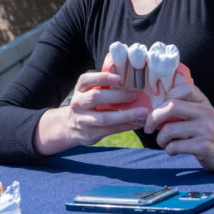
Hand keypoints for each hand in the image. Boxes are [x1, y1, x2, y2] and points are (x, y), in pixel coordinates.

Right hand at [34, 72, 148, 155]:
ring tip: (142, 112)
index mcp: (79, 90)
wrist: (70, 127)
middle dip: (117, 96)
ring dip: (126, 114)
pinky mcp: (90, 134)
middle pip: (96, 97)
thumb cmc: (87, 105)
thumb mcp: (88, 93)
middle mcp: (78, 104)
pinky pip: (111, 130)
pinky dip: (126, 126)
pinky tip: (137, 123)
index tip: (118, 78)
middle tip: (134, 95)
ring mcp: (83, 120)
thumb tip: (131, 83)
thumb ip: (102, 87)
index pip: (86, 80)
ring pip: (105, 117)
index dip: (102, 78)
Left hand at [144, 83, 213, 171]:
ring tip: (163, 142)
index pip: (183, 89)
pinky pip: (175, 146)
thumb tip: (149, 108)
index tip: (160, 108)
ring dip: (160, 139)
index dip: (166, 96)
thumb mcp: (196, 113)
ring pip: (169, 130)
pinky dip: (168, 149)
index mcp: (203, 101)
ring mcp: (206, 129)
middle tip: (149, 127)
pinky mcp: (204, 146)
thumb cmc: (203, 130)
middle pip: (172, 106)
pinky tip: (173, 150)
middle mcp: (206, 112)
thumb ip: (180, 106)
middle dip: (153, 117)